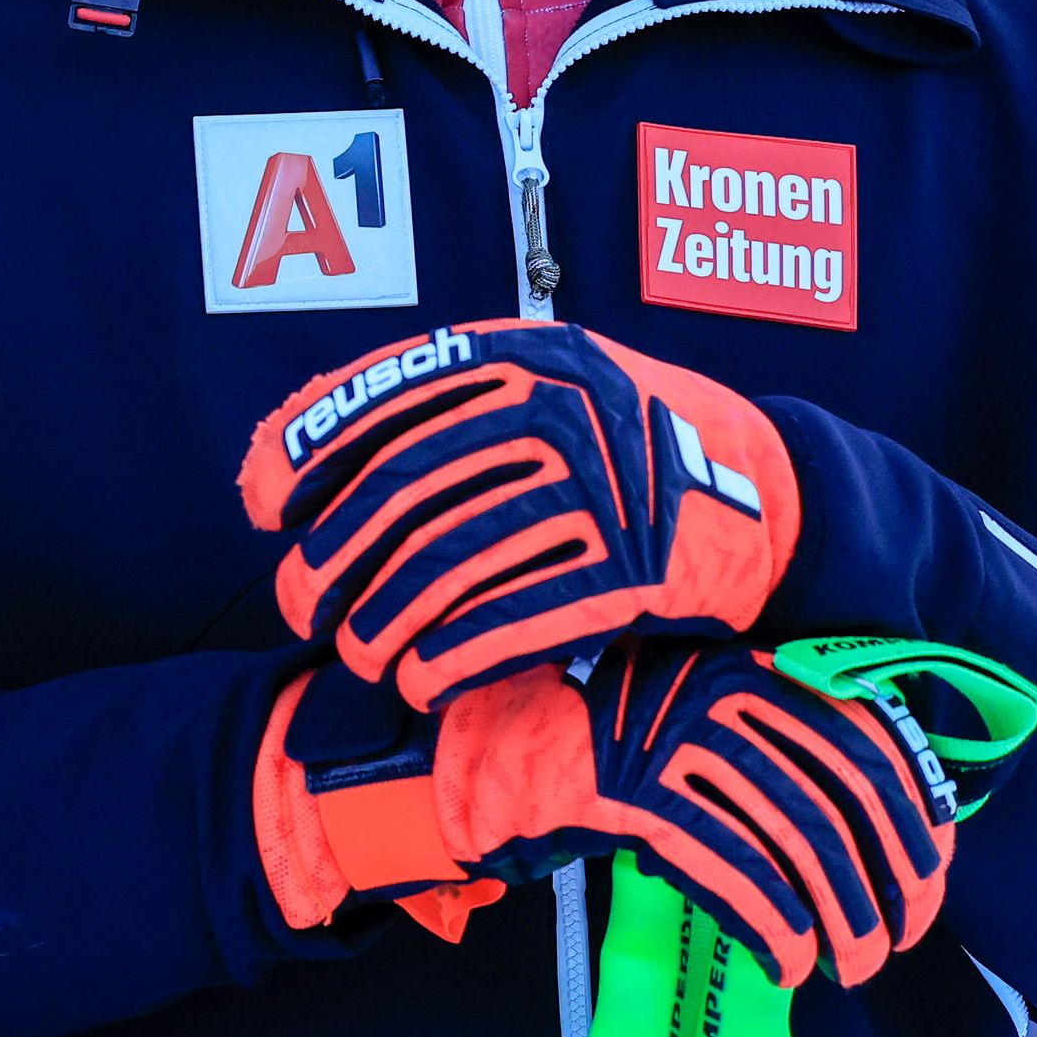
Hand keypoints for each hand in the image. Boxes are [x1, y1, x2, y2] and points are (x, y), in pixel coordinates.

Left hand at [239, 320, 800, 707]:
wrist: (770, 493)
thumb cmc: (621, 445)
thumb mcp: (538, 384)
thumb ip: (426, 406)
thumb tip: (277, 455)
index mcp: (522, 357)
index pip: (381, 401)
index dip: (306, 458)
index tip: (266, 509)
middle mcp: (559, 411)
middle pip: (403, 494)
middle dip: (333, 558)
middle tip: (301, 602)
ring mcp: (601, 490)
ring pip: (450, 564)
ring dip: (383, 620)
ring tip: (358, 651)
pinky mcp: (635, 570)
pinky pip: (518, 620)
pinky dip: (455, 657)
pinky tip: (420, 679)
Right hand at [254, 641, 954, 989]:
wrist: (466, 751)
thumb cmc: (583, 750)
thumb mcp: (682, 725)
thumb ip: (760, 746)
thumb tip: (868, 820)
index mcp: (737, 660)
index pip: (864, 730)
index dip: (914, 812)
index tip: (928, 874)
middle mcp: (713, 685)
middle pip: (844, 790)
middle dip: (890, 878)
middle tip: (896, 938)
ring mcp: (671, 735)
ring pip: (799, 837)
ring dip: (842, 917)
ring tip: (849, 964)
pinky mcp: (634, 790)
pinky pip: (735, 871)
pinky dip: (776, 926)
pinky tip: (786, 961)